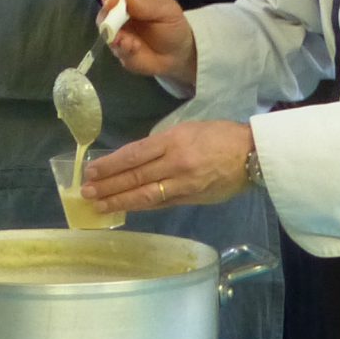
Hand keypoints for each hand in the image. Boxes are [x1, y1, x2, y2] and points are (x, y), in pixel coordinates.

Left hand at [81, 121, 254, 211]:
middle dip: (108, 186)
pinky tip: (126, 209)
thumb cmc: (220, 135)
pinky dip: (141, 206)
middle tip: (86, 193)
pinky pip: (161, 204)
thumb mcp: (188, 130)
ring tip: (99, 205)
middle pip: (135, 177)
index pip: (133, 154)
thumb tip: (136, 159)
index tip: (91, 172)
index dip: (110, 165)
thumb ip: (162, 144)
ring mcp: (183, 184)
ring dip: (119, 201)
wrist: (253, 154)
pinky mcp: (191, 198)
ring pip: (145, 195)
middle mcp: (175, 163)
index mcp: (173, 140)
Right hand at [99, 0, 196, 86]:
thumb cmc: (172, 26)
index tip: (112, 1)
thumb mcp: (167, 11)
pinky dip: (123, 49)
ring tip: (129, 41)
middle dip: (107, 18)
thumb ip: (148, 5)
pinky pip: (116, 50)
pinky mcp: (120, 52)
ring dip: (114, 36)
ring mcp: (118, 34)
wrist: (179, 53)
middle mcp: (119, 15)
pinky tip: (134, 48)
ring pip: (106, 32)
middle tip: (115, 23)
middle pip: (103, 12)